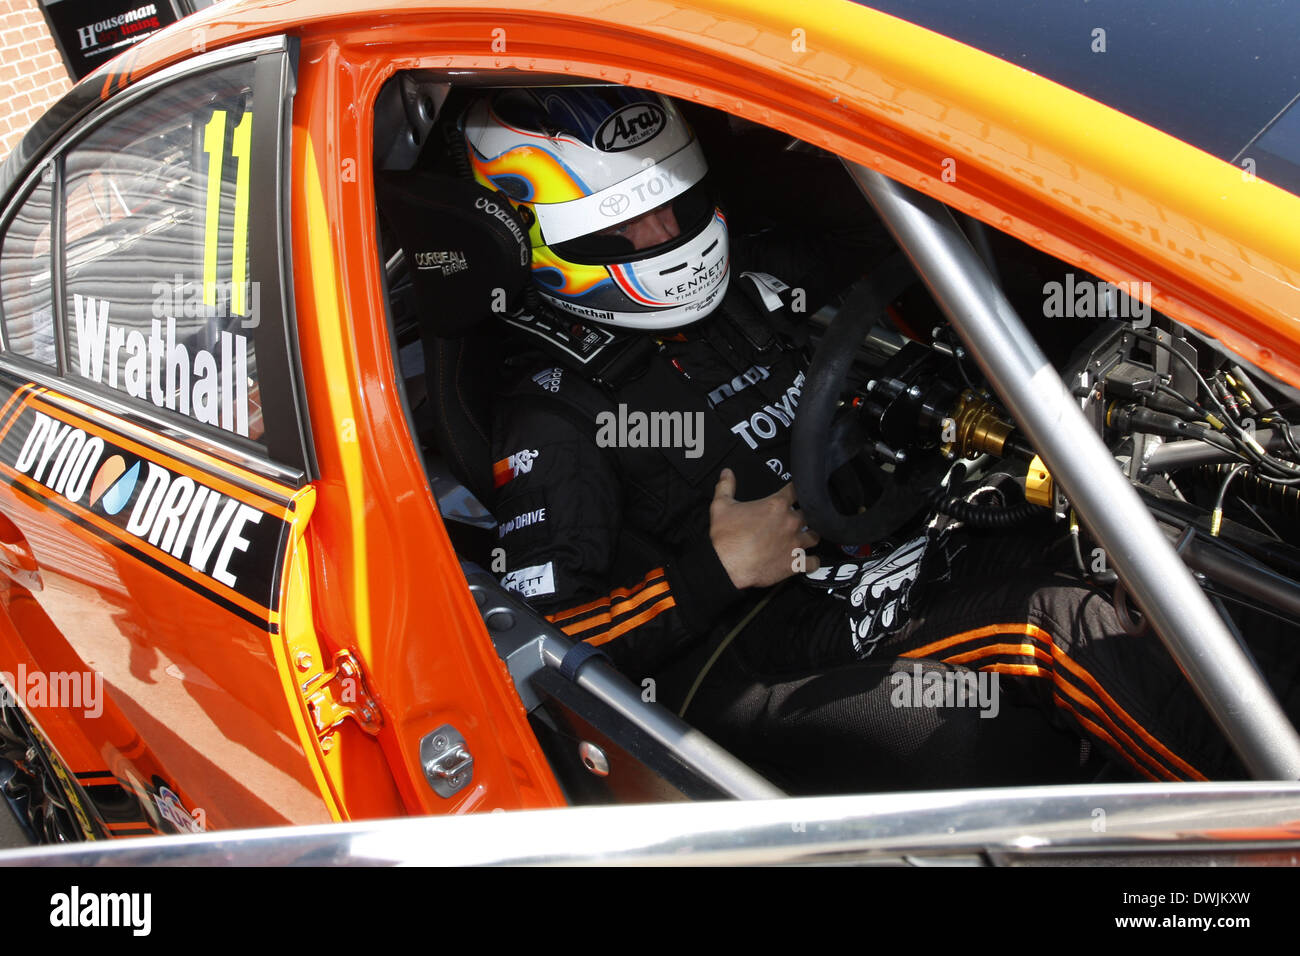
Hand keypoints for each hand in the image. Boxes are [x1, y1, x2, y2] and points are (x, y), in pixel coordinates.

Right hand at [709, 468, 820, 588]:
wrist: (726, 566)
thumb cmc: (725, 537)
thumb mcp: (721, 506)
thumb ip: (726, 486)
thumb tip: (726, 473)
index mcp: (777, 505)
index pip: (797, 489)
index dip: (797, 489)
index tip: (796, 492)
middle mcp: (791, 522)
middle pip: (809, 513)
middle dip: (803, 515)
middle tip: (795, 518)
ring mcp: (796, 543)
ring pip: (815, 536)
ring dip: (810, 535)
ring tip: (803, 537)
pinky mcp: (796, 563)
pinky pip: (814, 562)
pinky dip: (811, 561)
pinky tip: (807, 560)